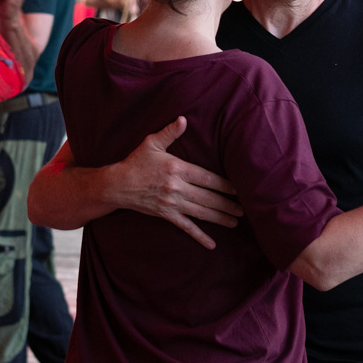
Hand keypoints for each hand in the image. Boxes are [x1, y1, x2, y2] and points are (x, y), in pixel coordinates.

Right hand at [115, 116, 243, 249]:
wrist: (117, 184)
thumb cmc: (136, 162)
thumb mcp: (152, 143)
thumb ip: (170, 132)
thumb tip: (183, 119)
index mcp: (178, 168)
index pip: (208, 178)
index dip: (225, 184)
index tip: (239, 188)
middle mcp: (177, 187)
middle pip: (208, 197)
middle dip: (228, 204)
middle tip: (244, 208)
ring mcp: (172, 203)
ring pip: (201, 212)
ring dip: (220, 218)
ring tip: (235, 221)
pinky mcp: (166, 215)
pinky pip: (186, 227)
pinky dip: (199, 236)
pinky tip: (211, 244)